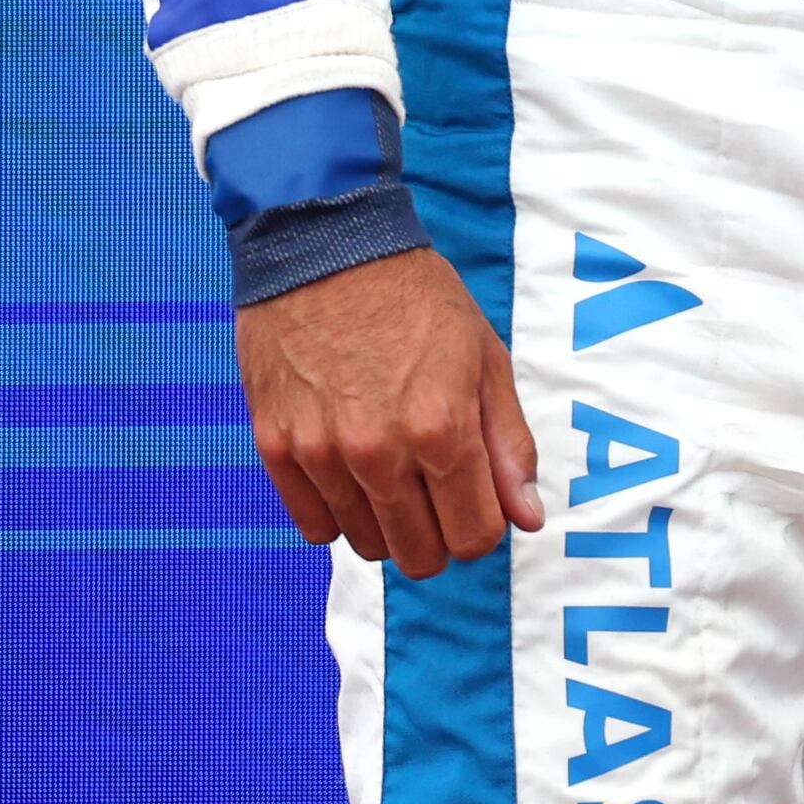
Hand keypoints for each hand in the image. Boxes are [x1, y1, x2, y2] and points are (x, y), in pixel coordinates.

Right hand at [233, 245, 544, 574]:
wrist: (327, 249)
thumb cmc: (417, 300)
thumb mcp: (487, 359)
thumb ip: (509, 445)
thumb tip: (528, 516)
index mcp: (442, 428)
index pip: (475, 536)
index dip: (485, 526)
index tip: (480, 501)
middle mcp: (378, 452)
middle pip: (419, 554)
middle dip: (441, 535)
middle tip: (440, 491)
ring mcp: (321, 454)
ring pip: (366, 545)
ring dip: (389, 525)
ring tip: (397, 471)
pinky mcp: (275, 448)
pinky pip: (313, 526)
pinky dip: (339, 514)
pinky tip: (354, 476)